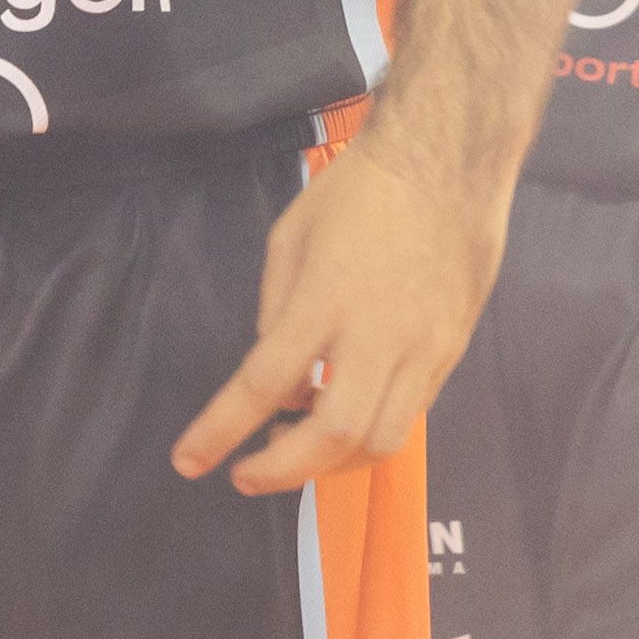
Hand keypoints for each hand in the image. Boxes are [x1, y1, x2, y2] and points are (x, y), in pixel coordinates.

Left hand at [168, 142, 497, 494]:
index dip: (220, 432)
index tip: (188, 462)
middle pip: (332, 435)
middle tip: (246, 475)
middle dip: (282, 470)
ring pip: (380, 442)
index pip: (263, 384)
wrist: (448, 163)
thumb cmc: (360, 190)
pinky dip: (370, 433)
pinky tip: (346, 418)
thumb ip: (275, 311)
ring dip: (332, 464)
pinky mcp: (450, 353)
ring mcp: (423, 348)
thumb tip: (275, 377)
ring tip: (298, 452)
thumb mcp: (291, 237)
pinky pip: (409, 416)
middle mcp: (377, 334)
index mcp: (324, 298)